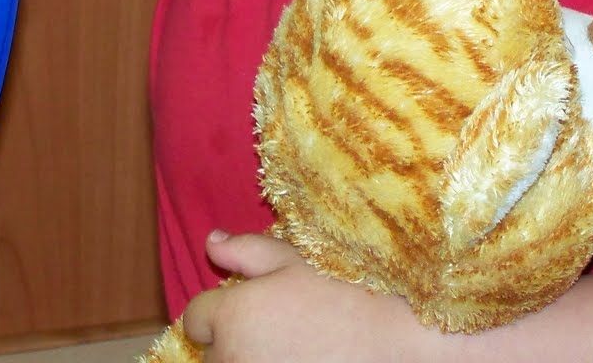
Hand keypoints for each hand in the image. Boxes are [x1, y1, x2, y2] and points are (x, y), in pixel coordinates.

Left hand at [181, 231, 422, 362]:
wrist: (396, 341)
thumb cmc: (346, 292)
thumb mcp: (295, 260)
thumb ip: (246, 250)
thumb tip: (210, 241)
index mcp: (231, 315)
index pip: (196, 317)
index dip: (220, 309)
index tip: (253, 305)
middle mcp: (231, 357)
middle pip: (213, 351)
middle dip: (234, 337)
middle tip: (279, 326)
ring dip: (250, 359)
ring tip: (293, 347)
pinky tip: (303, 359)